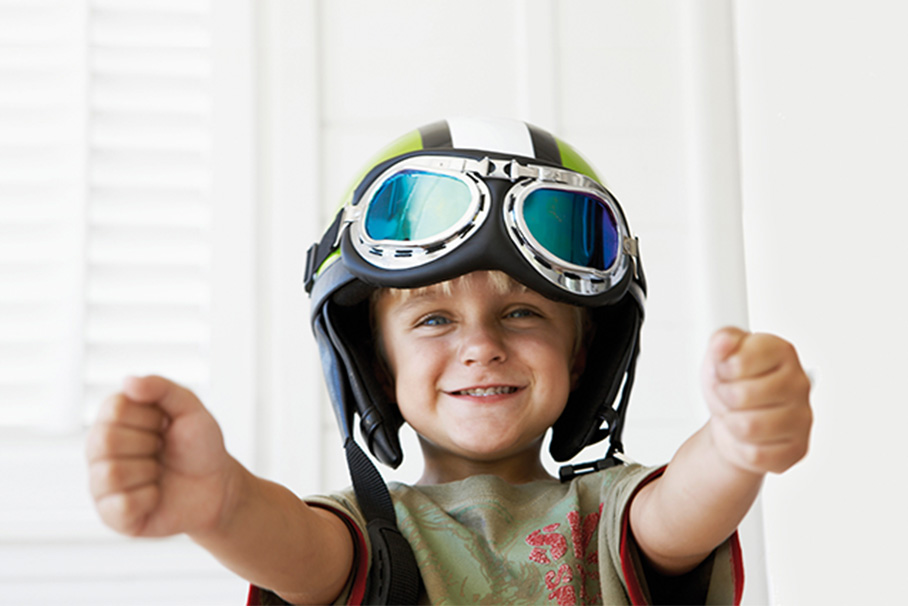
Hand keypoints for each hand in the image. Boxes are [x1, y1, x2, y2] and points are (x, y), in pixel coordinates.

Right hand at [85, 376, 237, 537]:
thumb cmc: (200, 446)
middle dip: (148, 444)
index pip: (115, 409)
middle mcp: (99, 450)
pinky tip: (156, 494)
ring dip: (150, 472)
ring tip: (158, 472)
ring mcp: (102, 484)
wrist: (217, 486)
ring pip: (112, 473)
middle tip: (162, 449)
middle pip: (105, 440)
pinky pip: (122, 505)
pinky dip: (151, 497)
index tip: (164, 424)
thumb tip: (128, 381)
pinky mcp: (111, 515)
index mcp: (114, 419)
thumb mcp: (190, 408)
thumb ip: (163, 388)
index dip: (149, 417)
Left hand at [702, 327, 812, 474]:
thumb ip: (721, 342)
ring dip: (731, 424)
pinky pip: (756, 454)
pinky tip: (749, 437)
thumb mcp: (719, 357)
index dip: (722, 370)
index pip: (739, 361)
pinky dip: (742, 447)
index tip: (726, 371)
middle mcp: (799, 383)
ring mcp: (803, 417)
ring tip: (738, 415)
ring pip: (748, 427)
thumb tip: (723, 342)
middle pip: (741, 396)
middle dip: (724, 398)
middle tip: (729, 396)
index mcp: (781, 352)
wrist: (732, 422)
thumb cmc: (731, 386)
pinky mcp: (798, 448)